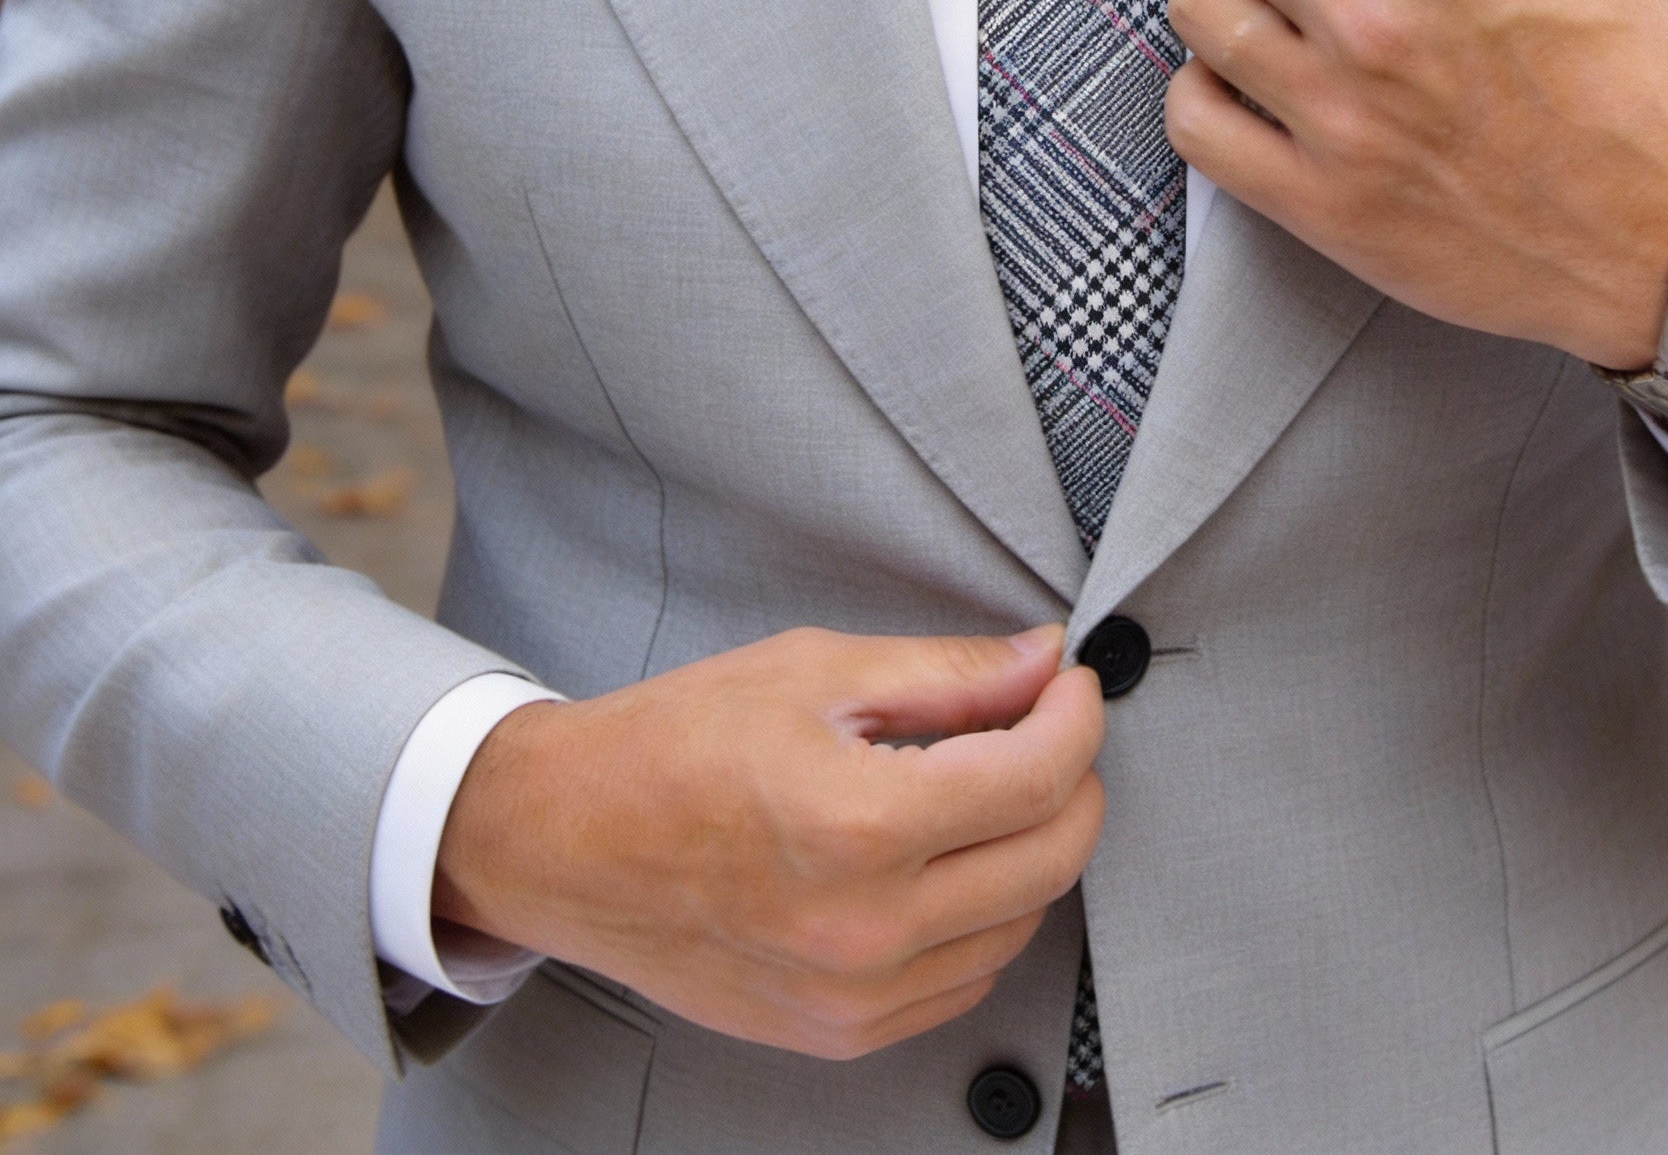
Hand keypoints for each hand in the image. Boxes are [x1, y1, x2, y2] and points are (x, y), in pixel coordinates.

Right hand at [433, 625, 1104, 1058]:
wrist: (565, 841)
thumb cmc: (671, 745)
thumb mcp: (813, 670)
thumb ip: (947, 672)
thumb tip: (1040, 661)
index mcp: (858, 824)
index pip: (1037, 776)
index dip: (1076, 715)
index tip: (1071, 683)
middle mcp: (865, 928)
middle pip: (1051, 858)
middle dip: (1074, 779)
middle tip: (1048, 725)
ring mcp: (853, 995)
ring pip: (1021, 924)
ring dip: (1033, 848)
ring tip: (991, 785)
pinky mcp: (838, 1032)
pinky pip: (965, 980)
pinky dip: (986, 916)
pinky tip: (950, 860)